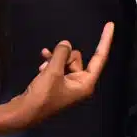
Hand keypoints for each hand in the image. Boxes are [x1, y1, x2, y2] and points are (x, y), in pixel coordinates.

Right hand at [0, 25, 114, 130]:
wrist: (25, 112)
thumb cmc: (42, 95)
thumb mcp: (53, 72)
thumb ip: (61, 54)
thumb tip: (66, 44)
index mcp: (86, 83)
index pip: (99, 58)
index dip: (105, 40)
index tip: (111, 24)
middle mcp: (80, 84)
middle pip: (78, 59)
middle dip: (64, 56)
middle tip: (51, 61)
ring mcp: (69, 85)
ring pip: (66, 62)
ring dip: (55, 60)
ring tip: (43, 63)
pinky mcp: (59, 86)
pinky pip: (59, 68)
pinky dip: (51, 65)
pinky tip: (41, 65)